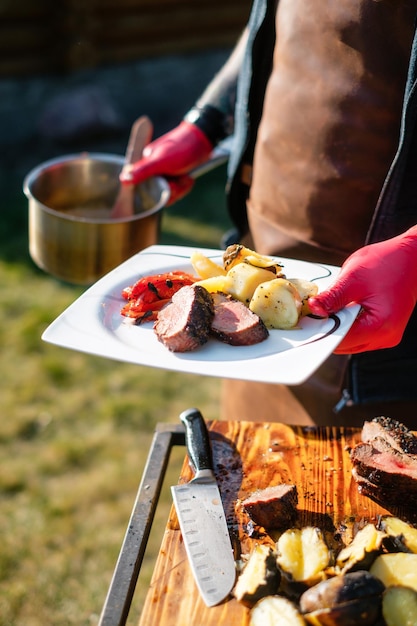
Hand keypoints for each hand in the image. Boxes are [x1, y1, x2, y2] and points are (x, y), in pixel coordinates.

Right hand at [120, 121, 213, 203]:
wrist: (203, 142)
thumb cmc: (180, 148)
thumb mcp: (161, 161)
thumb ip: (143, 170)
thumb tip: (123, 179)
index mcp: (144, 166)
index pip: (142, 190)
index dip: (156, 194)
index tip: (170, 185)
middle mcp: (152, 171)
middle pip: (157, 196)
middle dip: (172, 191)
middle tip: (179, 180)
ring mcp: (163, 175)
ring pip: (169, 195)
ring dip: (180, 188)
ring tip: (185, 177)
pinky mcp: (173, 177)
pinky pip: (177, 191)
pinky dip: (185, 186)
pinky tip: (188, 178)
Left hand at [308, 227, 416, 353]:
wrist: (412, 256)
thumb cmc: (388, 262)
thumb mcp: (354, 277)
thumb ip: (333, 297)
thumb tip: (313, 309)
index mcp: (380, 327)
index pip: (340, 339)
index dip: (320, 331)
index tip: (303, 323)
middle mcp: (385, 337)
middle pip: (344, 344)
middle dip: (327, 330)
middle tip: (310, 313)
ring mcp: (387, 336)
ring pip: (350, 341)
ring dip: (336, 327)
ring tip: (326, 309)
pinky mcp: (385, 330)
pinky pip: (359, 334)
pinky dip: (347, 324)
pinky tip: (340, 309)